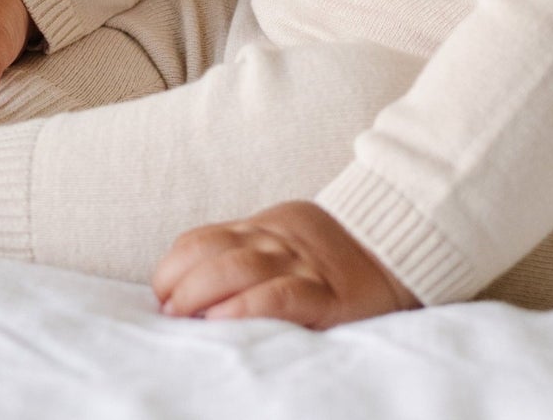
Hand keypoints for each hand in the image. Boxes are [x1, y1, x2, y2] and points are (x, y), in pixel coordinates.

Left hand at [151, 200, 420, 329]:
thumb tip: (186, 287)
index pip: (200, 240)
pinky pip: (279, 297)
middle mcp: (274, 244)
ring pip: (238, 271)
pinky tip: (224, 321)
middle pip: (211, 255)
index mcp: (258, 231)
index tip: (162, 294)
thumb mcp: (278, 240)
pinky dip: (246, 307)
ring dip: (201, 294)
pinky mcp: (325, 296)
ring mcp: (300, 267)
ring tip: (184, 318)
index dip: (172, 266)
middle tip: (169, 313)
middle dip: (179, 284)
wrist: (391, 246)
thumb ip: (240, 254)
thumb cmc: (325, 254)